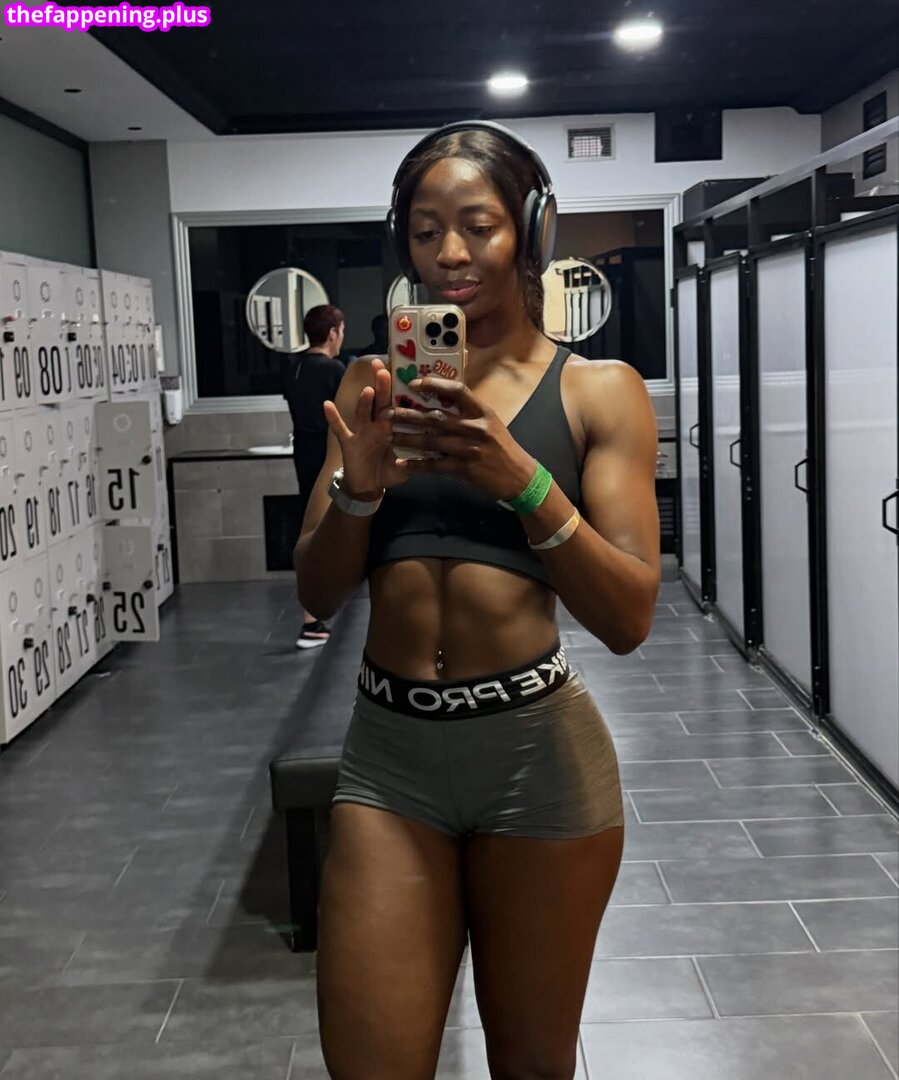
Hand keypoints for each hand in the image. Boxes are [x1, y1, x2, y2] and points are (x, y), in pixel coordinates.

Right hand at [322, 359, 407, 496]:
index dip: (401, 392)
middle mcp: (377, 426)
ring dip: (365, 402)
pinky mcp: (349, 442)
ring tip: (368, 390)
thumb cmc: (388, 471)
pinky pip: (339, 429)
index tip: (407, 374)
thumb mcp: (407, 466)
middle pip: (380, 402)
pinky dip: (333, 418)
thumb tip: (437, 453)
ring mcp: (362, 432)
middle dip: (382, 386)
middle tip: (384, 369)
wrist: (368, 487)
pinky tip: (327, 404)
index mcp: (393, 428)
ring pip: (363, 413)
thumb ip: (419, 459)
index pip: (397, 406)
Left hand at [390, 376, 536, 501]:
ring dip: (408, 438)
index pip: (457, 391)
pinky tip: (403, 463)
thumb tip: (444, 398)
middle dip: (409, 415)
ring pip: (432, 442)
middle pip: (436, 418)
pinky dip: (417, 464)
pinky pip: (435, 465)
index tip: (414, 384)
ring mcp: (470, 449)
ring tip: (390, 436)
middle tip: (388, 413)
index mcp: (482, 412)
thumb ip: (469, 412)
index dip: (434, 385)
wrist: (518, 476)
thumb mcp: (491, 422)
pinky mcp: (465, 469)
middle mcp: (476, 428)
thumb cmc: (501, 447)